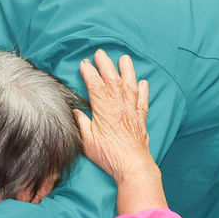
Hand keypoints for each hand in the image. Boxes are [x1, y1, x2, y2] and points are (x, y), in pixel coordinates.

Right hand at [75, 50, 165, 212]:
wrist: (132, 165)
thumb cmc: (108, 154)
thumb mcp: (87, 140)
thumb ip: (81, 123)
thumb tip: (75, 110)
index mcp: (104, 110)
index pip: (95, 86)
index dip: (89, 73)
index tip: (84, 63)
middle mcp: (119, 106)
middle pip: (112, 80)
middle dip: (105, 65)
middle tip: (100, 53)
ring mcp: (132, 111)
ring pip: (130, 85)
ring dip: (127, 70)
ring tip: (124, 58)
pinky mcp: (141, 119)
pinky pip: (143, 100)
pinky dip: (143, 90)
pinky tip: (143, 82)